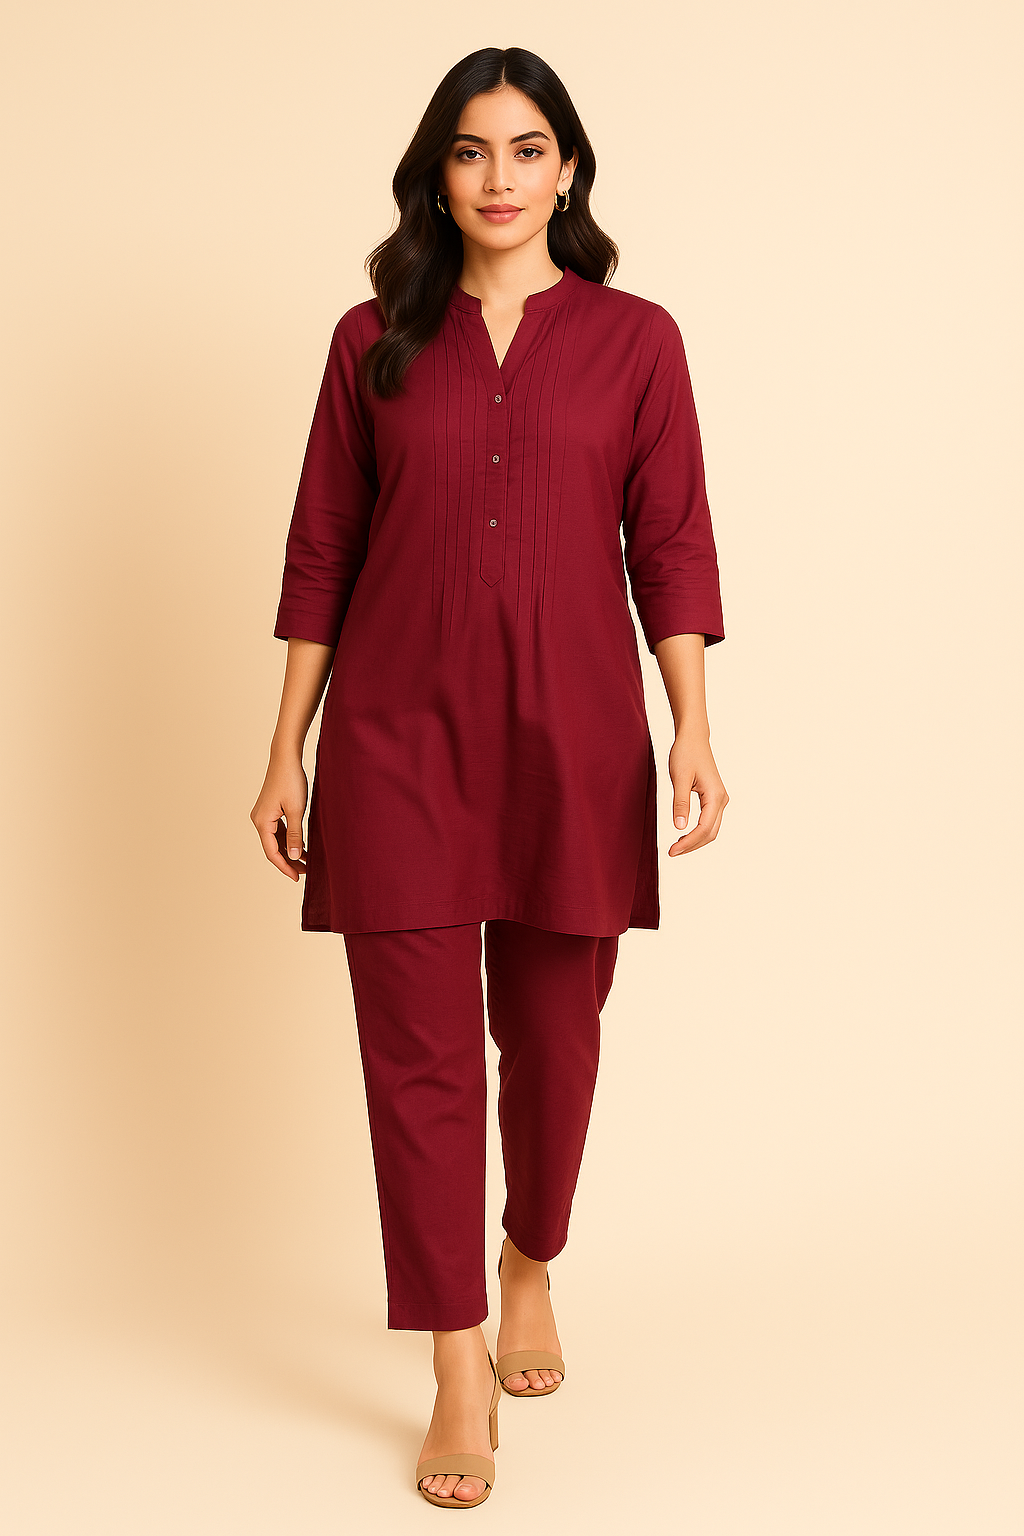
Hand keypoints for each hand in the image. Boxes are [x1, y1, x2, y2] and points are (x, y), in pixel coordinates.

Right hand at [251, 755, 308, 880]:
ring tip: (305, 862)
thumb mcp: (296, 810)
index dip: (284, 867)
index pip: (272, 852)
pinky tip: (300, 846)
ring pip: (275, 840)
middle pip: (272, 848)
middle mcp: (258, 819)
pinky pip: (278, 830)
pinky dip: (288, 839)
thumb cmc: (291, 780)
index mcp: (262, 822)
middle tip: (305, 873)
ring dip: (289, 851)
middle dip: (288, 861)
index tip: (297, 877)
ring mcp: (263, 814)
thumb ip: (295, 834)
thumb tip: (292, 856)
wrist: (286, 758)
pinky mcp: (269, 809)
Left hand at [667, 731, 728, 856]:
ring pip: (711, 829)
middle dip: (692, 845)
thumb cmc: (685, 754)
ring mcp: (720, 799)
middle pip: (710, 833)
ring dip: (695, 840)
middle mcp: (721, 799)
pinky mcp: (714, 798)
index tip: (672, 851)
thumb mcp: (679, 779)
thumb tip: (679, 827)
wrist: (693, 738)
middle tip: (672, 852)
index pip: (704, 829)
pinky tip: (684, 835)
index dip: (688, 843)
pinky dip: (698, 832)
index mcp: (715, 796)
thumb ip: (680, 803)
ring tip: (676, 847)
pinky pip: (709, 821)